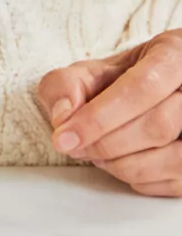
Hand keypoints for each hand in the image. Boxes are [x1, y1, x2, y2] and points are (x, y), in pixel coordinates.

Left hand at [37, 32, 181, 196]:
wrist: (154, 89)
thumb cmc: (121, 80)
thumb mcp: (87, 72)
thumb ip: (65, 85)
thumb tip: (64, 117)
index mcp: (175, 54)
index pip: (143, 87)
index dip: (100, 117)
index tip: (65, 137)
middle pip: (159, 125)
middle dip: (106, 143)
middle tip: (74, 144)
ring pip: (173, 158)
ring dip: (122, 164)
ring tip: (96, 152)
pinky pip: (176, 181)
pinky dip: (138, 178)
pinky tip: (121, 161)